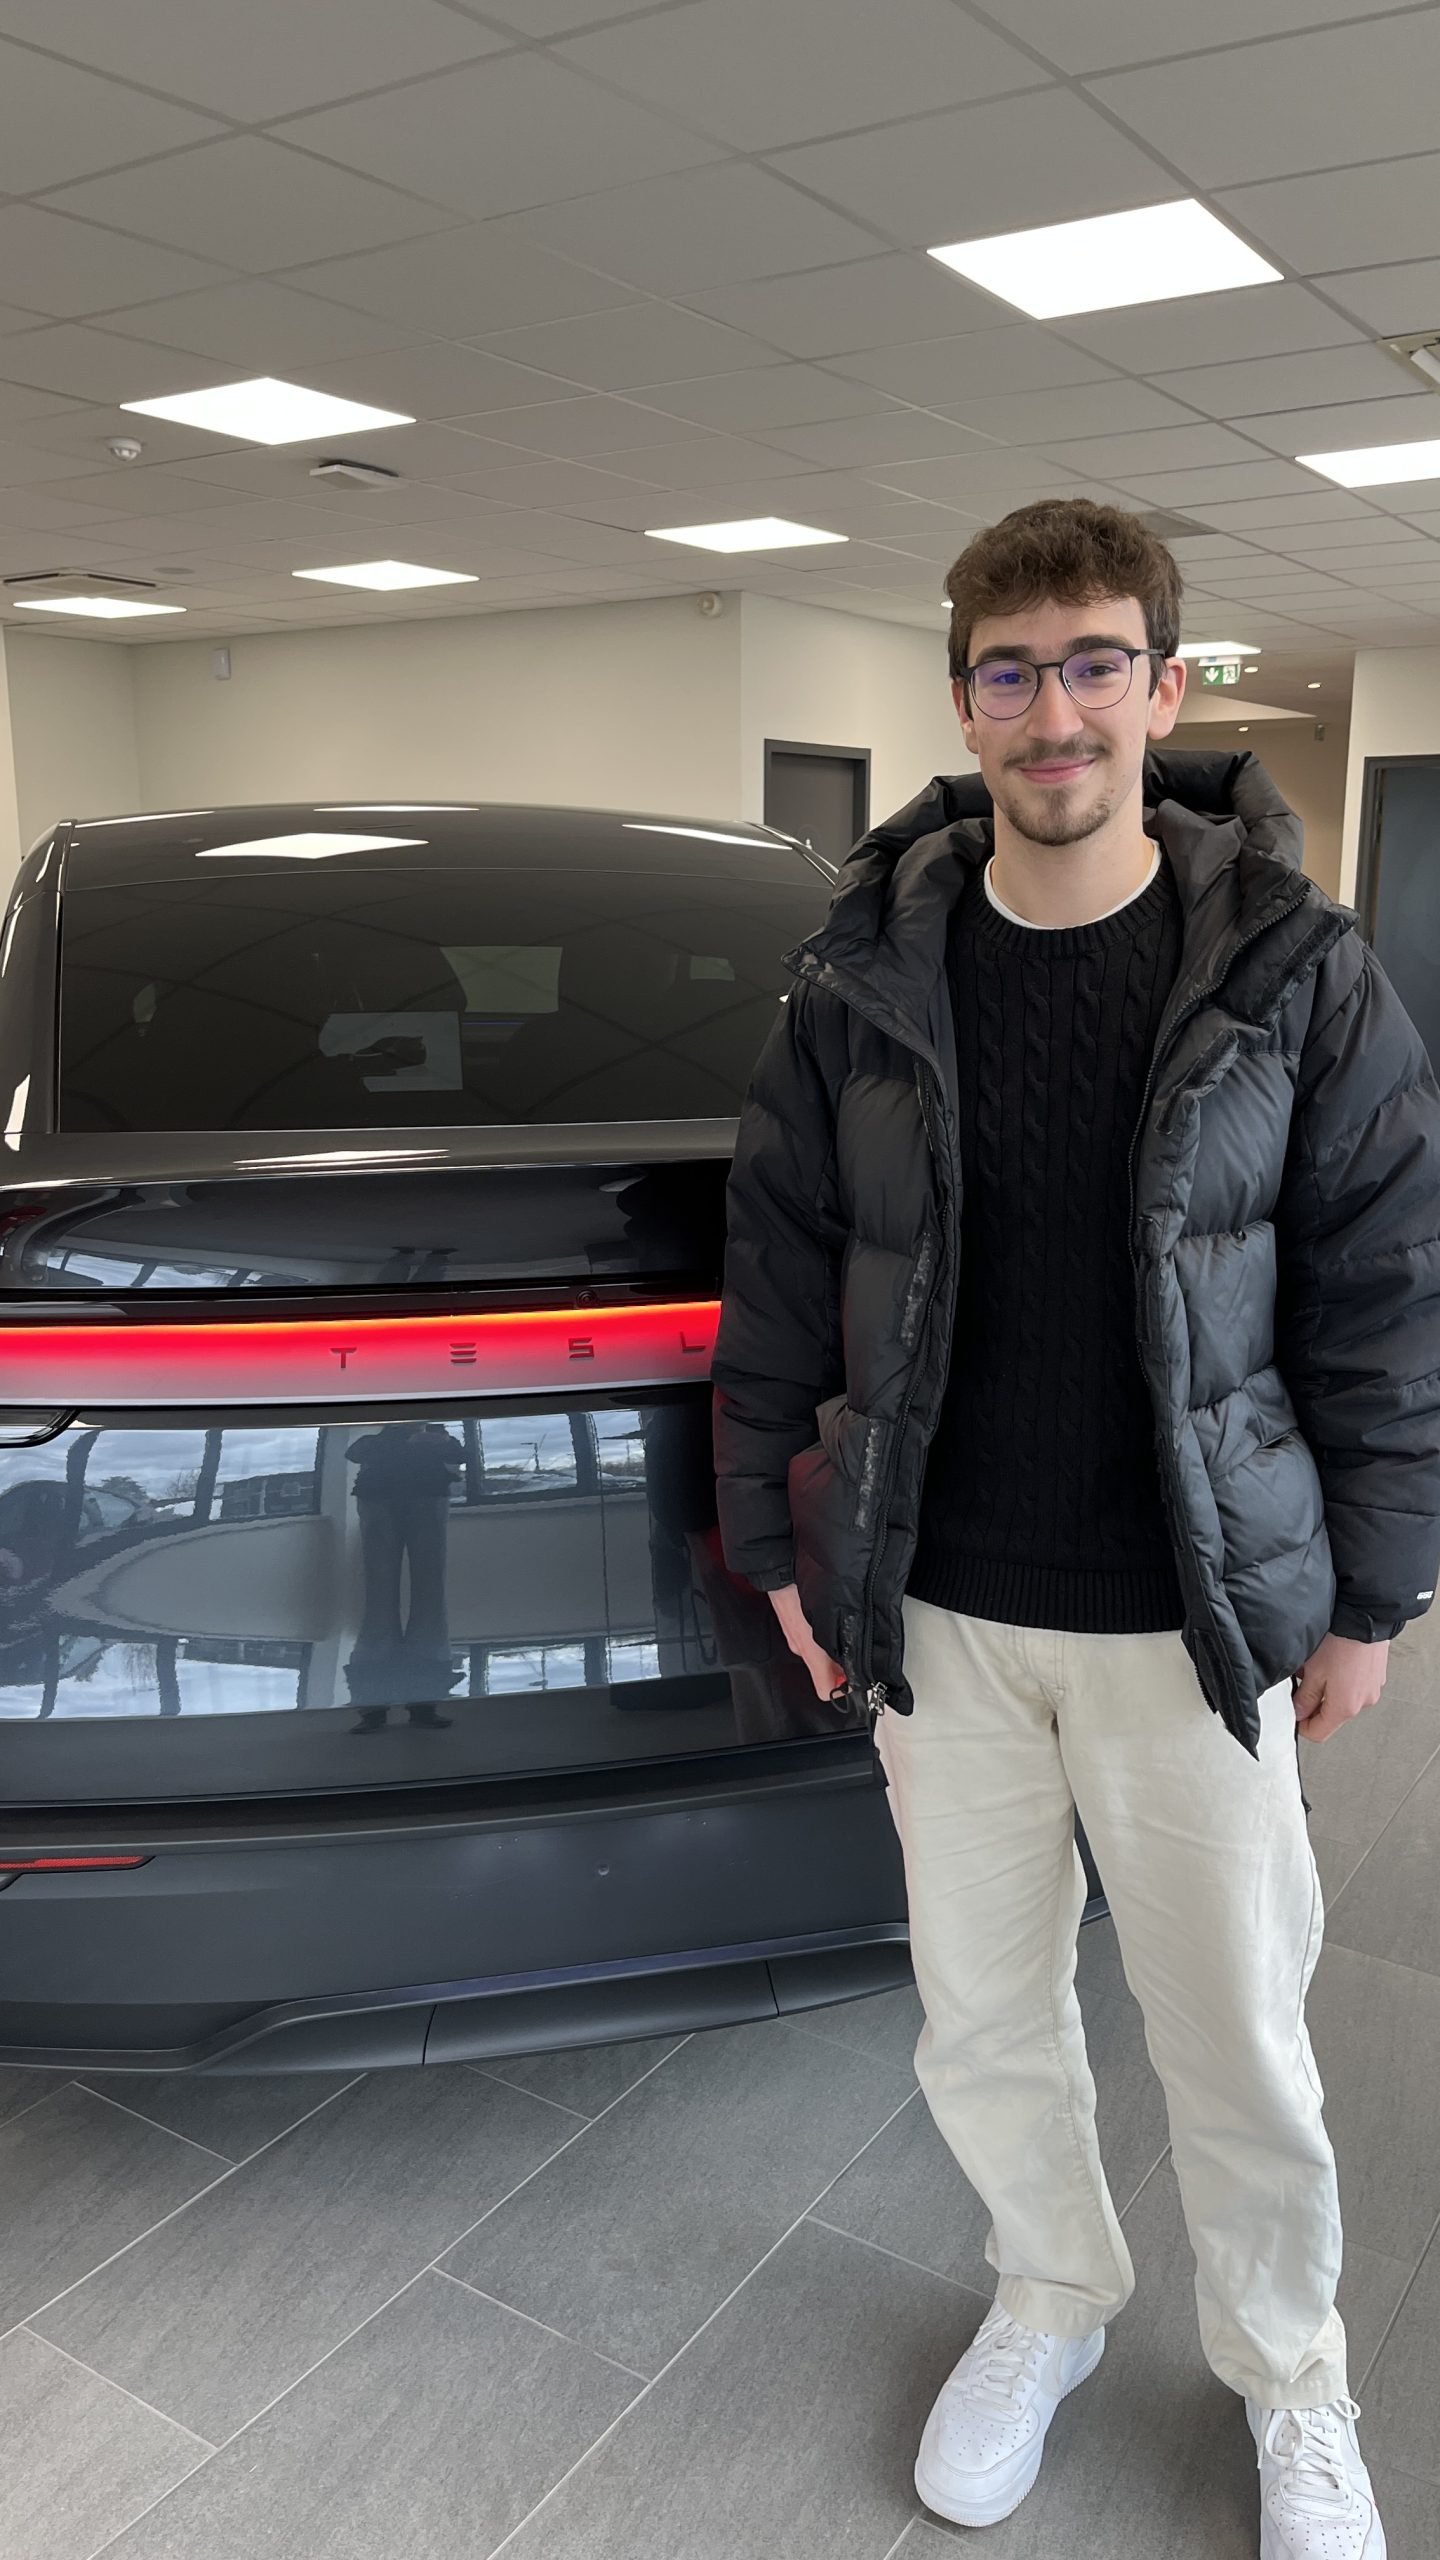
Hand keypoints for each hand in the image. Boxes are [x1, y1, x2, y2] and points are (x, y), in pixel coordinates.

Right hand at [767, 1583, 845, 1702]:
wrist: (778, 1574)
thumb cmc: (797, 1595)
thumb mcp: (826, 1622)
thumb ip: (840, 1647)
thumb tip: (854, 1663)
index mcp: (810, 1654)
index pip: (825, 1691)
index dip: (842, 1688)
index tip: (856, 1679)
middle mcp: (800, 1649)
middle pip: (824, 1671)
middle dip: (840, 1665)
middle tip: (855, 1652)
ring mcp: (794, 1637)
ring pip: (818, 1653)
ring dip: (832, 1648)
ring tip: (843, 1631)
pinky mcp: (792, 1625)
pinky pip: (810, 1637)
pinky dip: (820, 1634)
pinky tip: (828, 1618)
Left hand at [1291, 1631, 1389, 1743]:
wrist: (1366, 1616)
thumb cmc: (1341, 1640)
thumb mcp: (1313, 1671)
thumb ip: (1304, 1697)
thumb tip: (1298, 1712)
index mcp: (1345, 1707)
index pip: (1318, 1733)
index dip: (1301, 1725)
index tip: (1292, 1712)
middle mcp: (1363, 1702)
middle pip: (1331, 1716)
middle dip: (1313, 1703)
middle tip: (1302, 1682)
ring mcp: (1372, 1689)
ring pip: (1343, 1699)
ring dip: (1328, 1689)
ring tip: (1318, 1666)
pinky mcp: (1376, 1676)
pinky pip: (1355, 1686)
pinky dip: (1342, 1679)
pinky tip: (1334, 1660)